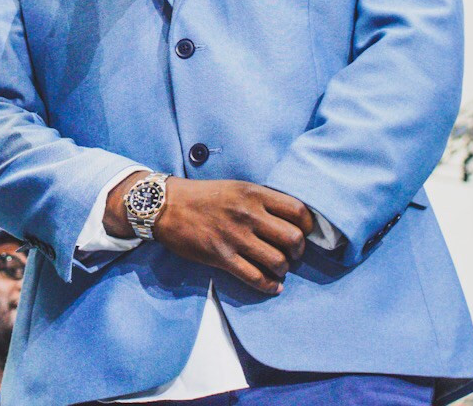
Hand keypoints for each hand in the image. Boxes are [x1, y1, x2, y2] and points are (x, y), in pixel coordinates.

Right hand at [106, 176, 313, 293]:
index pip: (298, 211)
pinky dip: (269, 286)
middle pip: (293, 239)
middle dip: (298, 251)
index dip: (308, 226)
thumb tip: (289, 221)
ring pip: (278, 261)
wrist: (165, 206)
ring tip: (278, 269)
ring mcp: (235, 237)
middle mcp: (248, 214)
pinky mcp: (222, 257)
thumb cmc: (202, 196)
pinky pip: (256, 278)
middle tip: (292, 254)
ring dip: (283, 269)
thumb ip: (261, 201)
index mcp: (253, 194)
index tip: (304, 233)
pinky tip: (272, 285)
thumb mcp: (236, 187)